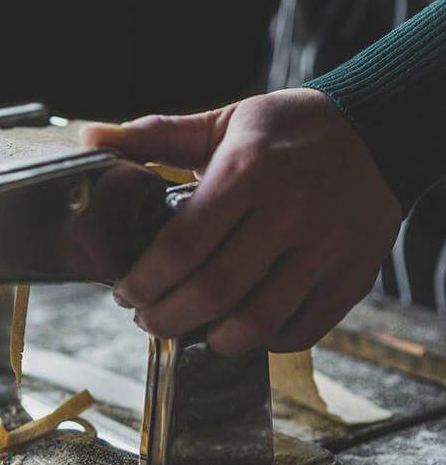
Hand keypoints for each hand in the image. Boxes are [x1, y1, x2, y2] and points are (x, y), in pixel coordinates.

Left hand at [82, 88, 401, 354]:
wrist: (376, 129)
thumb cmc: (285, 131)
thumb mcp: (221, 122)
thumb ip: (155, 135)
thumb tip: (88, 136)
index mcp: (247, 171)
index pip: (180, 248)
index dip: (144, 283)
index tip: (126, 293)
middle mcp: (291, 211)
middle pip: (213, 292)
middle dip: (166, 318)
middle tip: (147, 320)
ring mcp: (328, 247)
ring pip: (258, 321)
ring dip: (213, 340)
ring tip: (193, 332)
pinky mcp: (355, 274)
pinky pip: (303, 330)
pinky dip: (266, 342)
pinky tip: (243, 330)